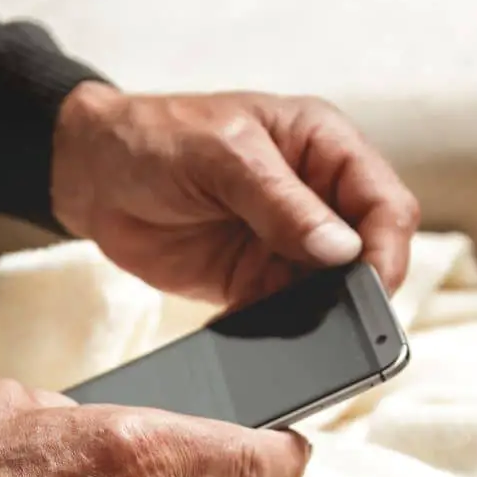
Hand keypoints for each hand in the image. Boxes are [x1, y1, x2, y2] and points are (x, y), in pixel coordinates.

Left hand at [52, 83, 419, 305]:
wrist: (90, 173)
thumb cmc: (156, 137)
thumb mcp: (222, 155)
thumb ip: (283, 203)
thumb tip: (343, 250)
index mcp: (323, 146)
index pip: (384, 202)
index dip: (386, 248)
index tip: (370, 286)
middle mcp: (318, 196)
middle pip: (369, 253)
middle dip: (362, 291)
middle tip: (347, 325)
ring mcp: (289, 243)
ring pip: (333, 292)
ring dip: (323, 318)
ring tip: (306, 339)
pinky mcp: (257, 280)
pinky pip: (287, 315)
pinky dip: (282, 333)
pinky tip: (265, 339)